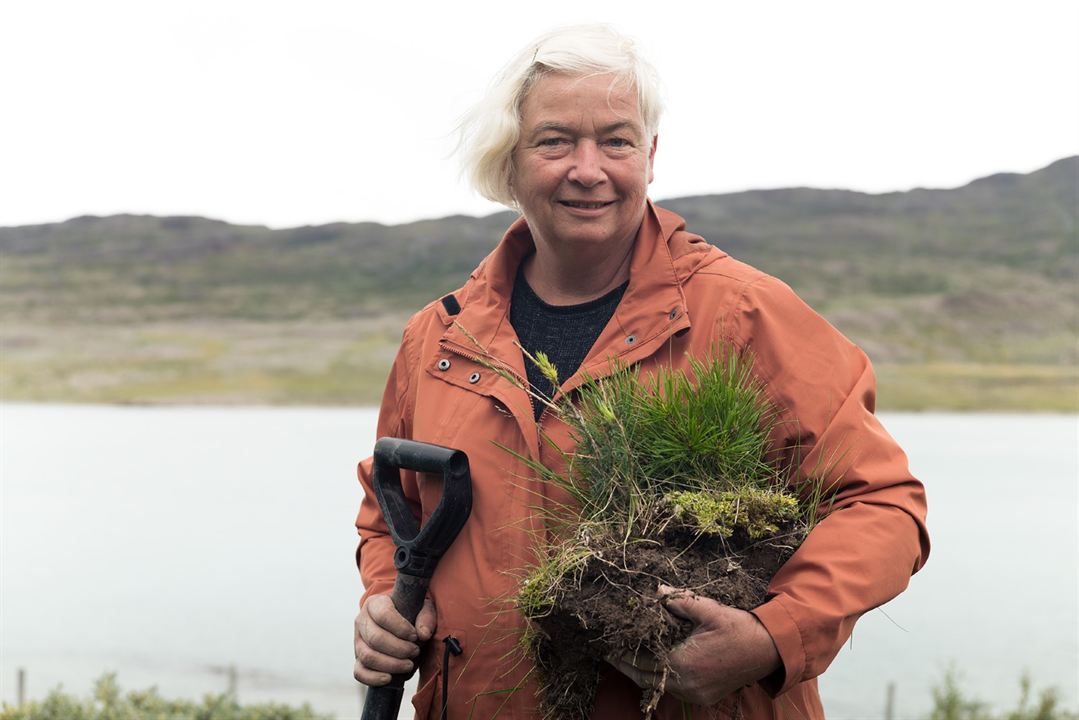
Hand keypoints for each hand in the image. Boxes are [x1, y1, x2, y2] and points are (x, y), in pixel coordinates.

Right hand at [353, 593, 436, 685]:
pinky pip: (359, 672)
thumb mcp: (423, 608)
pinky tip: (389, 678)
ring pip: (367, 656)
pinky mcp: (358, 660)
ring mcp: (358, 642)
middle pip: (375, 638)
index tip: (415, 636)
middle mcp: (362, 621)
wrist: (402, 623)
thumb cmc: (412, 614)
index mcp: (375, 604)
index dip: (400, 628)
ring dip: (390, 664)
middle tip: (415, 651)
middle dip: (398, 649)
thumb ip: (426, 618)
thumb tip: (423, 634)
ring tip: (408, 665)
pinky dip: (373, 678)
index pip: (383, 615)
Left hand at [609, 585, 780, 705]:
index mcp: (683, 663)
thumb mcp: (707, 610)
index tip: (609, 646)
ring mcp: (695, 695)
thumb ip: (679, 602)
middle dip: (627, 665)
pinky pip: (673, 690)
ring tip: (627, 658)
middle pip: (645, 678)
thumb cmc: (737, 628)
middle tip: (611, 653)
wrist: (768, 650)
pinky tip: (653, 666)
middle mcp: (687, 684)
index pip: (641, 662)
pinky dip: (661, 679)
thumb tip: (657, 591)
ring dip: (643, 673)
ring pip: (659, 687)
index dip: (623, 654)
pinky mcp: (703, 697)